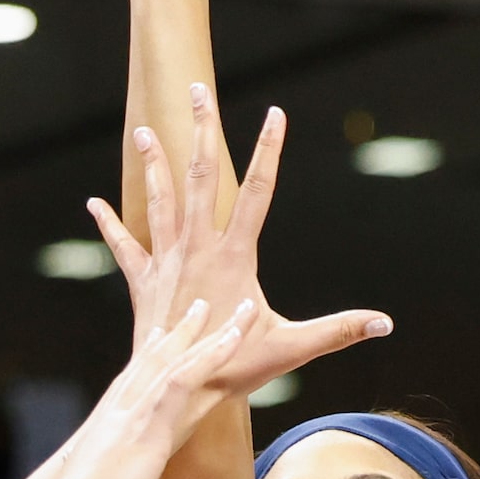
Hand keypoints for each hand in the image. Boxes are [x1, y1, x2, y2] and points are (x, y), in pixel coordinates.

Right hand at [45, 293, 256, 478]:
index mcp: (109, 423)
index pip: (135, 379)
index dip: (154, 355)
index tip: (165, 334)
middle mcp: (121, 408)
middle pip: (157, 359)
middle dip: (182, 332)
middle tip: (201, 306)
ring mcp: (135, 412)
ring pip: (179, 359)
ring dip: (211, 331)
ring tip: (239, 310)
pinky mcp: (149, 423)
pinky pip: (185, 377)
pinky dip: (211, 354)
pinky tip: (233, 339)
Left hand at [86, 86, 389, 399]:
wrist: (176, 388)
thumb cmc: (235, 368)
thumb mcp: (293, 347)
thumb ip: (339, 330)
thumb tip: (386, 324)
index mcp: (233, 255)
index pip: (257, 190)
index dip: (268, 150)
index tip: (275, 114)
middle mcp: (197, 248)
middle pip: (201, 176)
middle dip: (200, 129)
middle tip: (196, 89)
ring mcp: (167, 262)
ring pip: (160, 201)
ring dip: (153, 164)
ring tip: (142, 130)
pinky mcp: (144, 282)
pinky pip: (124, 247)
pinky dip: (110, 225)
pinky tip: (94, 204)